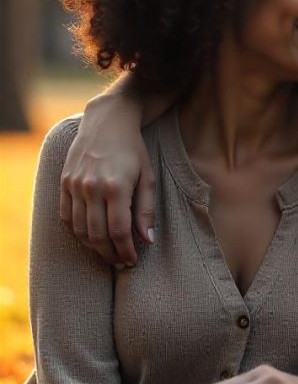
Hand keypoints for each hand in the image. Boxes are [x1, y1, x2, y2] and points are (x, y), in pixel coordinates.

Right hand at [60, 96, 155, 266]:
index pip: (118, 231)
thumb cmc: (133, 150)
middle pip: (97, 235)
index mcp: (116, 187)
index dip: (125, 251)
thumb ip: (146, 210)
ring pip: (79, 229)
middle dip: (110, 254)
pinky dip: (76, 232)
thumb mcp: (148, 177)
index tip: (133, 261)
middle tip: (121, 262)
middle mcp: (91, 187)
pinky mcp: (64, 182)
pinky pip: (66, 217)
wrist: (107, 121)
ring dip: (93, 247)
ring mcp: (74, 185)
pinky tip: (90, 238)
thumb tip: (148, 240)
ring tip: (108, 253)